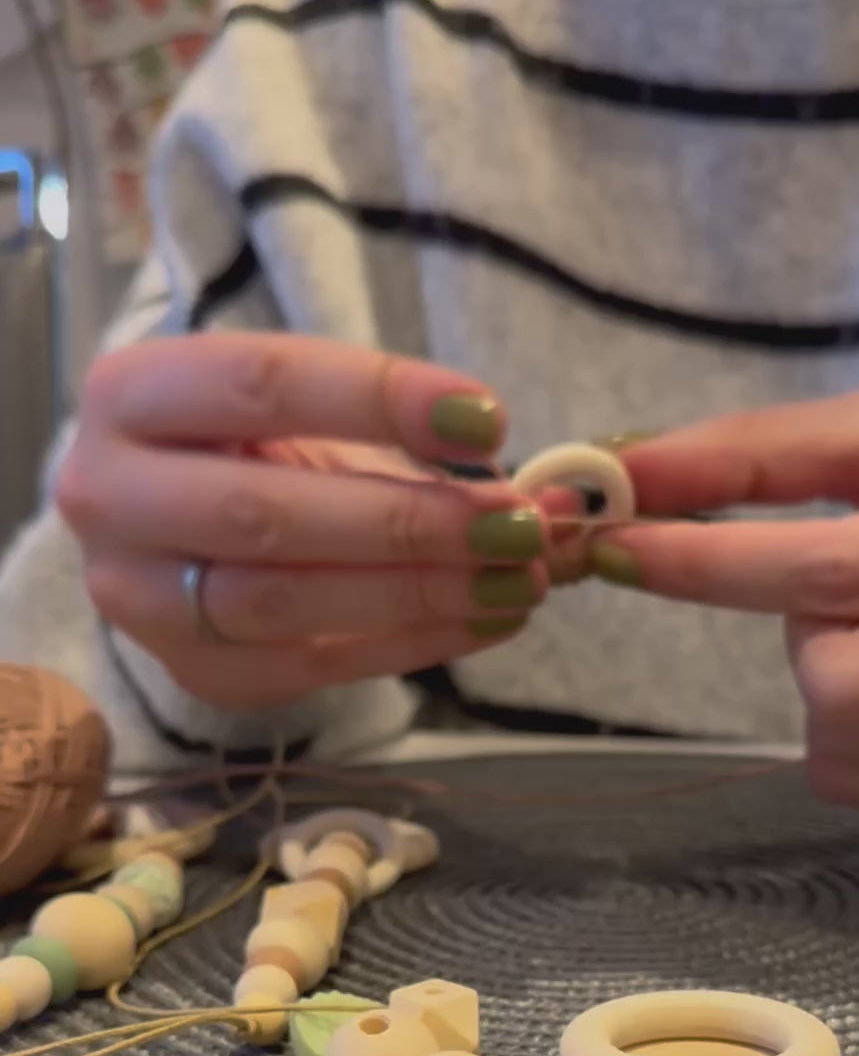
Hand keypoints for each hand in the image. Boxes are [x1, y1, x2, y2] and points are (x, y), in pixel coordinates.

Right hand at [57, 334, 546, 709]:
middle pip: (267, 515)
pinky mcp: (194, 671)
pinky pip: (313, 664)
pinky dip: (414, 644)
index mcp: (131, 394)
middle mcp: (110, 497)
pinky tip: (487, 621)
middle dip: (407, 522)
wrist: (172, 526)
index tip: (487, 421)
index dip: (380, 401)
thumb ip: (405, 433)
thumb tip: (550, 494)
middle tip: (513, 526)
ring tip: (514, 580)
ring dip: (417, 593)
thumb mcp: (305, 411)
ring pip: (283, 602)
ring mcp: (140, 599)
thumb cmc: (249, 447)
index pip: (261, 384)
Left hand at [597, 385, 858, 805]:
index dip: (710, 562)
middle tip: (849, 580)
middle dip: (804, 629)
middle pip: (840, 676)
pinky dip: (843, 727)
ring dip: (824, 674)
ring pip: (844, 738)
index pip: (838, 567)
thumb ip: (766, 451)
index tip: (616, 544)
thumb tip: (631, 469)